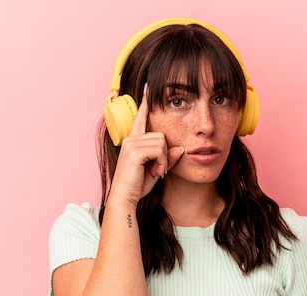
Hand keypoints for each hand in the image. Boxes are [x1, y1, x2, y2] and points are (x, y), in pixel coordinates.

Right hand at [109, 86, 184, 203]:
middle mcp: (130, 138)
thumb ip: (167, 157)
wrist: (125, 198)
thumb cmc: (138, 185)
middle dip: (164, 154)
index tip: (149, 87)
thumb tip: (181, 148)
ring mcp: (131, 143)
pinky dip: (162, 162)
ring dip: (164, 160)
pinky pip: (159, 150)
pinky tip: (155, 172)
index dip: (146, 104)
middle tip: (158, 170)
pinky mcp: (134, 150)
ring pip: (162, 142)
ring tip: (155, 172)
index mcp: (133, 140)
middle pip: (161, 135)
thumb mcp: (157, 168)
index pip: (141, 117)